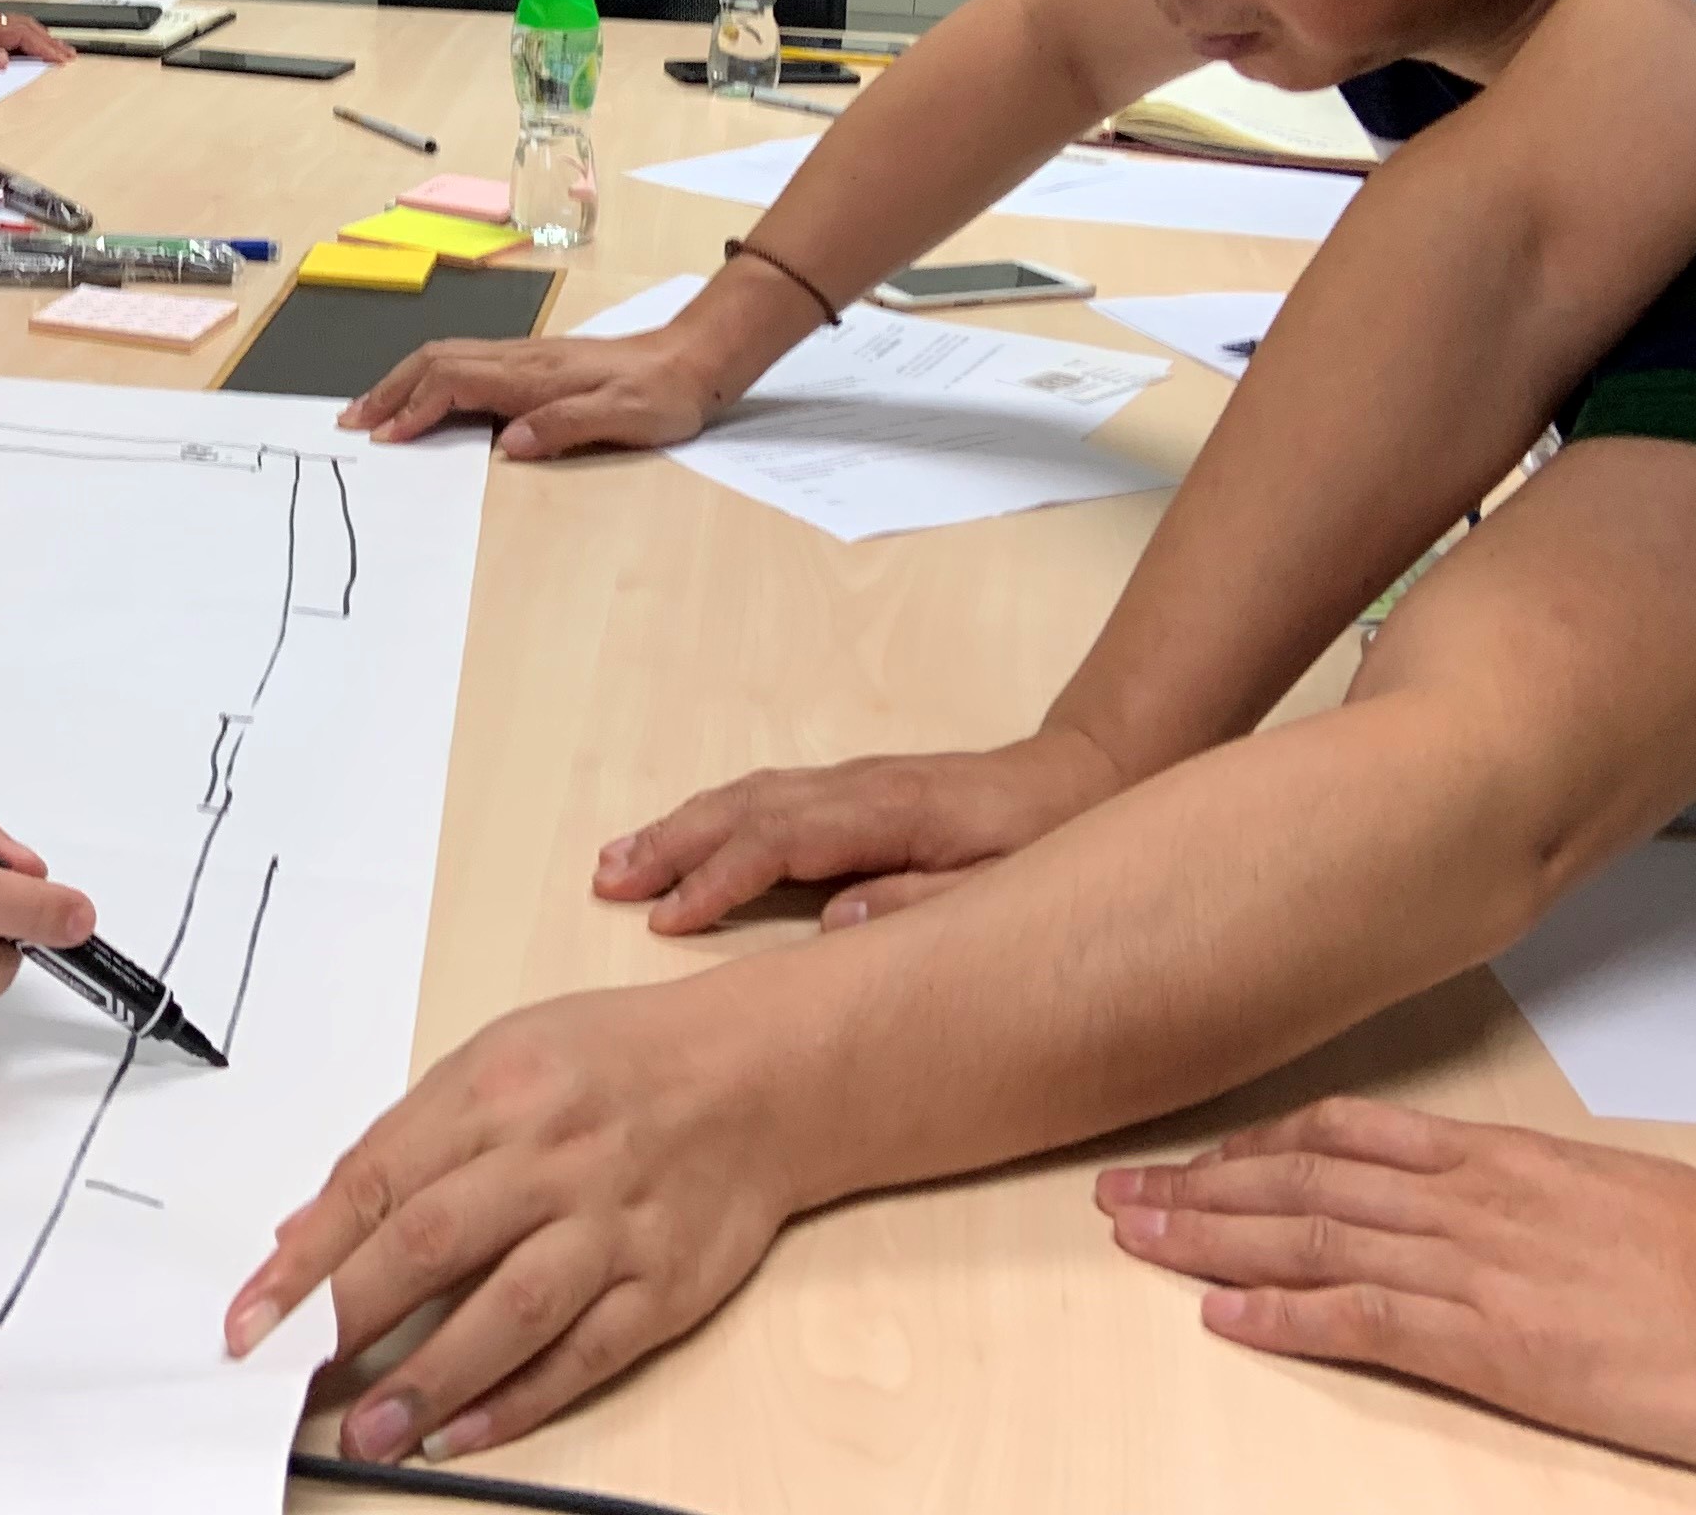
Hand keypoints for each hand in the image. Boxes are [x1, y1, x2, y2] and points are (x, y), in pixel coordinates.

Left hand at [0, 6, 73, 71]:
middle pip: (24, 29)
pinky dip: (21, 37)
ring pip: (16, 27)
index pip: (21, 37)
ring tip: (52, 48)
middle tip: (67, 53)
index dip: (44, 48)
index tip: (61, 58)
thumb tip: (2, 60)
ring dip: (38, 37)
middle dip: (49, 41)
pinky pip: (4, 30)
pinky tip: (20, 44)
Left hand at [225, 981, 791, 1462]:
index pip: (377, 1178)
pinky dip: (520, 1399)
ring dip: (433, 1377)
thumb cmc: (615, 1061)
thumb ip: (405, 1140)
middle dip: (351, 1315)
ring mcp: (611, 1224)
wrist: (761, 1073)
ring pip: (511, 1309)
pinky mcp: (663, 1284)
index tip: (250, 1316)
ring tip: (370, 1431)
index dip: (307, 1256)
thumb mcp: (500, 1058)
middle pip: (434, 1242)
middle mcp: (551, 1156)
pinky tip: (463, 1432)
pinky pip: (585, 1352)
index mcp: (495, 1088)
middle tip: (288, 1375)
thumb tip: (309, 1228)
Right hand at [345, 332, 733, 459]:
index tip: (385, 439)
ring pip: (446, 357)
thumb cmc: (661, 394)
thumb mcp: (624, 418)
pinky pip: (464, 362)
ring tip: (371, 409)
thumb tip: (509, 445)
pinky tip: (423, 397)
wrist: (691, 359)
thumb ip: (565, 428)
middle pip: (435, 361)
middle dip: (388, 389)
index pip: (454, 382)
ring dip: (402, 381)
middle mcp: (520, 358)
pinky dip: (428, 378)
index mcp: (533, 374)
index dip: (414, 409)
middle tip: (350, 420)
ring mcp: (524, 356)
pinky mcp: (532, 362)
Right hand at [592, 724, 1122, 933]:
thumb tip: (834, 924)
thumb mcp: (1009, 885)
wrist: (1088, 772)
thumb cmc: (1051, 839)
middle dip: (671, 843)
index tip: (667, 917)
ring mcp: (849, 782)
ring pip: (745, 797)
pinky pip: (763, 798)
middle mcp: (856, 787)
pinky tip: (681, 841)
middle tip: (607, 880)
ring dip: (678, 828)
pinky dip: (711, 818)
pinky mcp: (850, 789)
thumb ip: (924, 903)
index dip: (720, 878)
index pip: (782, 840)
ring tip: (617, 864)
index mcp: (890, 813)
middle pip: (744, 807)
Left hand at [1099, 1099, 1695, 1478]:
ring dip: (1213, 1238)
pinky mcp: (1489, 1343)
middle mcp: (1468, 1201)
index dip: (1259, 1144)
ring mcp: (1472, 1269)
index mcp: (1500, 1161)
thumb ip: (1531, 1192)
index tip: (1203, 1155)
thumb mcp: (1611, 1192)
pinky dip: (1282, 1314)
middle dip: (1204, 1186)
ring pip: (1309, 1238)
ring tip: (1137, 1236)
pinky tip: (1223, 1314)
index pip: (1346, 1134)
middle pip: (1302, 1181)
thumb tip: (1486, 1200)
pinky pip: (1361, 1318)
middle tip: (1122, 1190)